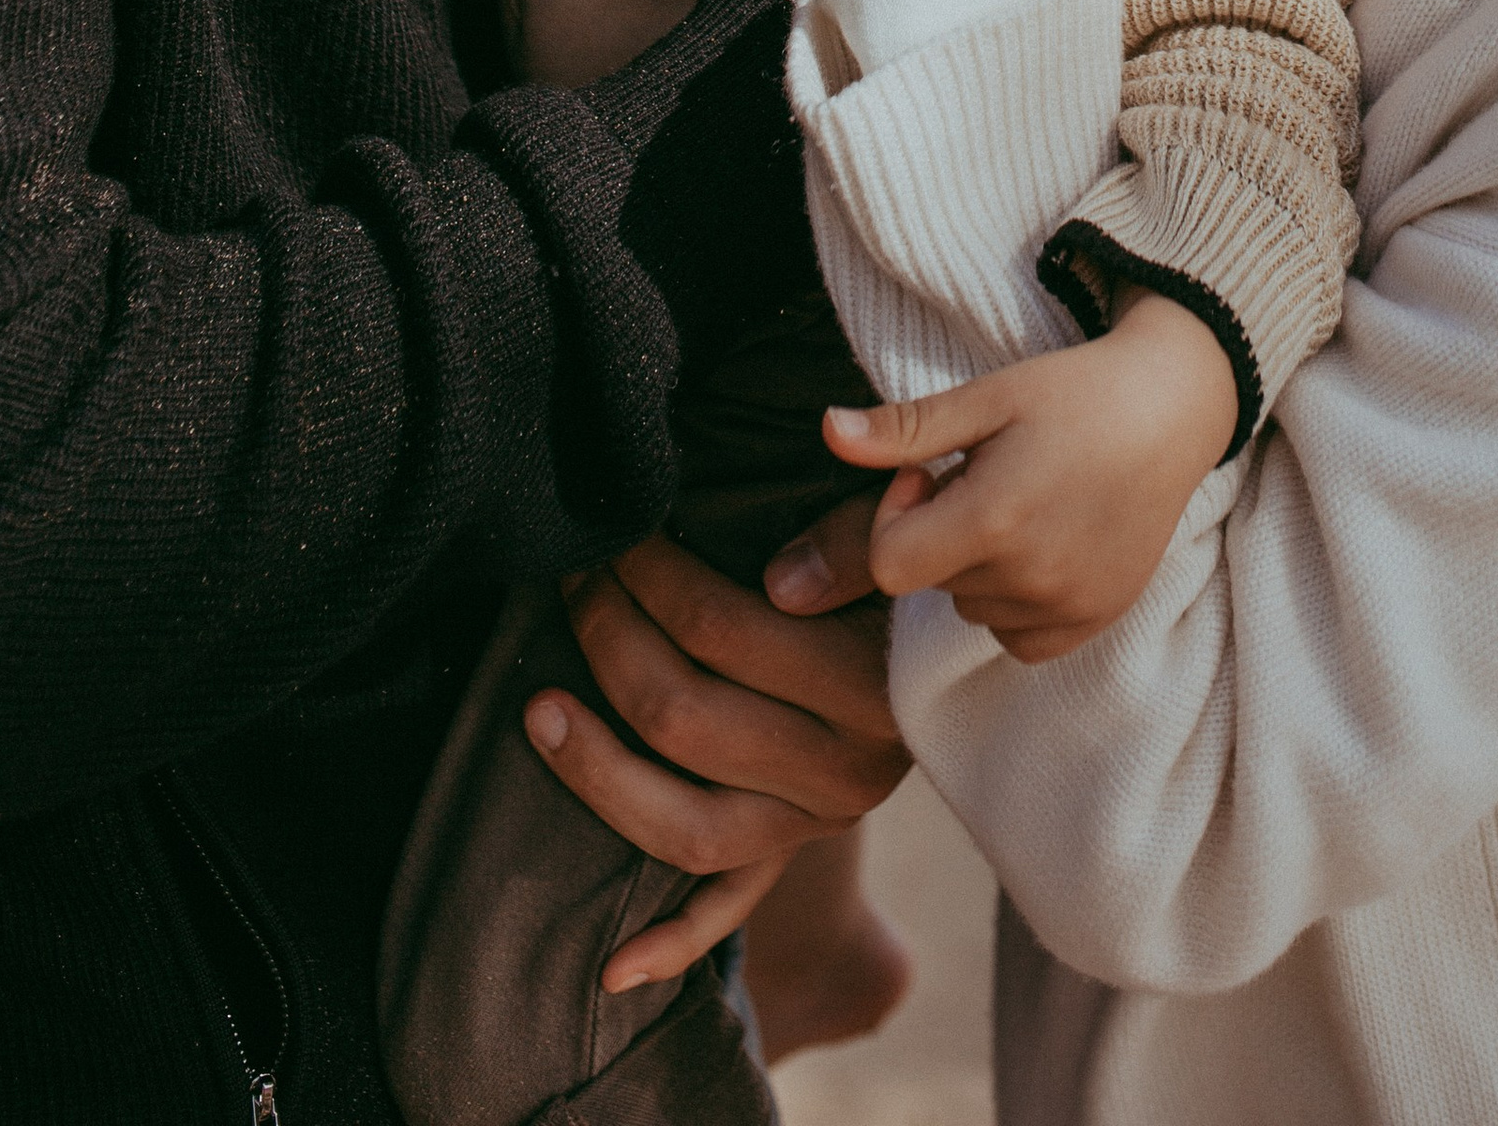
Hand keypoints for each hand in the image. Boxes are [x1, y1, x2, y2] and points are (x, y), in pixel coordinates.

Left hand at [522, 519, 905, 991]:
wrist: (959, 656)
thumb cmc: (910, 567)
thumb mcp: (899, 535)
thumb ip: (850, 535)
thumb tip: (776, 567)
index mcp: (872, 683)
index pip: (724, 628)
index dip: (651, 575)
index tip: (616, 528)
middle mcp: (847, 770)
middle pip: (686, 719)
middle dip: (609, 638)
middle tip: (575, 576)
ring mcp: (814, 826)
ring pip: (685, 827)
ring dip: (595, 770)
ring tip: (538, 707)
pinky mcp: (792, 857)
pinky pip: (726, 911)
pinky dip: (670, 943)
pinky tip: (610, 969)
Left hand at [800, 293, 1240, 663]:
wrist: (1174, 409)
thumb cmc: (1076, 393)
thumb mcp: (988, 396)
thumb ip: (906, 429)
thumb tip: (827, 431)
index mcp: (993, 521)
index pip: (889, 564)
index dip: (896, 514)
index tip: (930, 473)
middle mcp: (1030, 579)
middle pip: (933, 583)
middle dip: (942, 533)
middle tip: (990, 475)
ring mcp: (1067, 608)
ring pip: (973, 609)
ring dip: (979, 567)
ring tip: (1026, 503)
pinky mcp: (1094, 622)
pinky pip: (1017, 638)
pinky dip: (1016, 602)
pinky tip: (1045, 544)